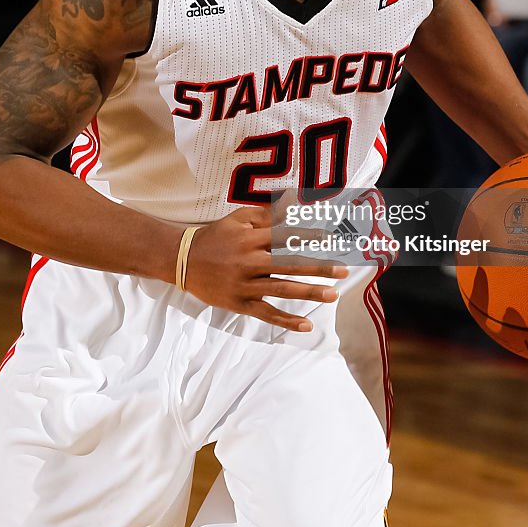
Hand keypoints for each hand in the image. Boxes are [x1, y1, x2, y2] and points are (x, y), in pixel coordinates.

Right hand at [184, 205, 347, 331]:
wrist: (184, 260)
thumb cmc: (216, 236)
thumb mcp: (239, 219)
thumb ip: (267, 214)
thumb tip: (294, 201)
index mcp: (250, 239)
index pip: (285, 237)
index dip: (309, 238)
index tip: (332, 239)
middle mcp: (249, 261)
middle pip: (289, 264)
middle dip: (318, 267)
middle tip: (342, 270)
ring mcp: (245, 284)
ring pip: (281, 289)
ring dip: (309, 292)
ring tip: (332, 294)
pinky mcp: (240, 303)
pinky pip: (266, 313)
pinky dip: (286, 320)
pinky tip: (306, 325)